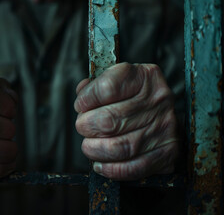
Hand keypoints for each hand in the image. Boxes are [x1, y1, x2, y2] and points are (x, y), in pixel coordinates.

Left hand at [74, 63, 178, 179]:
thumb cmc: (133, 96)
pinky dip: (111, 169)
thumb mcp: (117, 79)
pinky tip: (100, 164)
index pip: (107, 88)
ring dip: (94, 149)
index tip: (80, 105)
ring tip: (88, 146)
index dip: (86, 99)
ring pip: (119, 147)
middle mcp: (158, 100)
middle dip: (86, 126)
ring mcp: (164, 127)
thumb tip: (82, 95)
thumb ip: (96, 85)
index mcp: (145, 77)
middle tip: (82, 126)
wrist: (162, 113)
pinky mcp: (167, 153)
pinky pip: (133, 167)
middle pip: (109, 120)